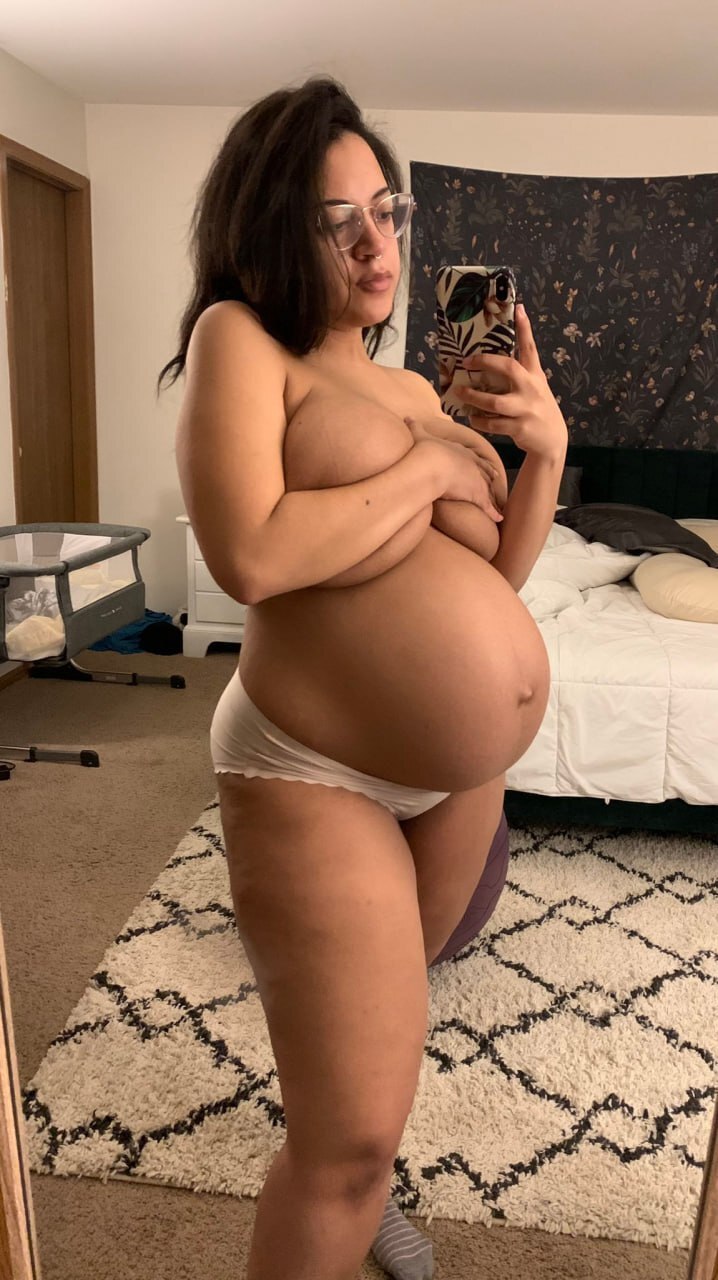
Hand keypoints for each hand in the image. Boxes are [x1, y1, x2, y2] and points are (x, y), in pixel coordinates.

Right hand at [405, 416, 503, 520]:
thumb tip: (407, 417)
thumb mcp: (419, 436)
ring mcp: (476, 480)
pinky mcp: (476, 495)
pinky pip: (487, 507)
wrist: (431, 464)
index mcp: (460, 451)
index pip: (472, 456)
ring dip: (493, 495)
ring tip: (498, 500)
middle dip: (489, 474)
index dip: (477, 460)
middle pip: (483, 471)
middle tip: (495, 477)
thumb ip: (414, 427)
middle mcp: (472, 465)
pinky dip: (494, 513)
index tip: (482, 462)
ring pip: (487, 488)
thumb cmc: (425, 450)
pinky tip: (499, 518)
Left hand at [453, 304, 567, 460]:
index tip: (518, 308)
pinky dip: (480, 421)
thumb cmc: (537, 408)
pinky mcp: (520, 427)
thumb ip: (520, 373)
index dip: (524, 328)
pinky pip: (494, 423)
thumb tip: (492, 359)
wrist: (552, 440)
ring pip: (495, 401)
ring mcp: (526, 408)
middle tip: (467, 361)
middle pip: (509, 368)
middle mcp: (531, 388)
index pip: (530, 348)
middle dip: (486, 362)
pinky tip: (472, 417)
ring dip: (474, 397)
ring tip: (460, 392)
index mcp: (535, 375)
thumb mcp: (535, 387)